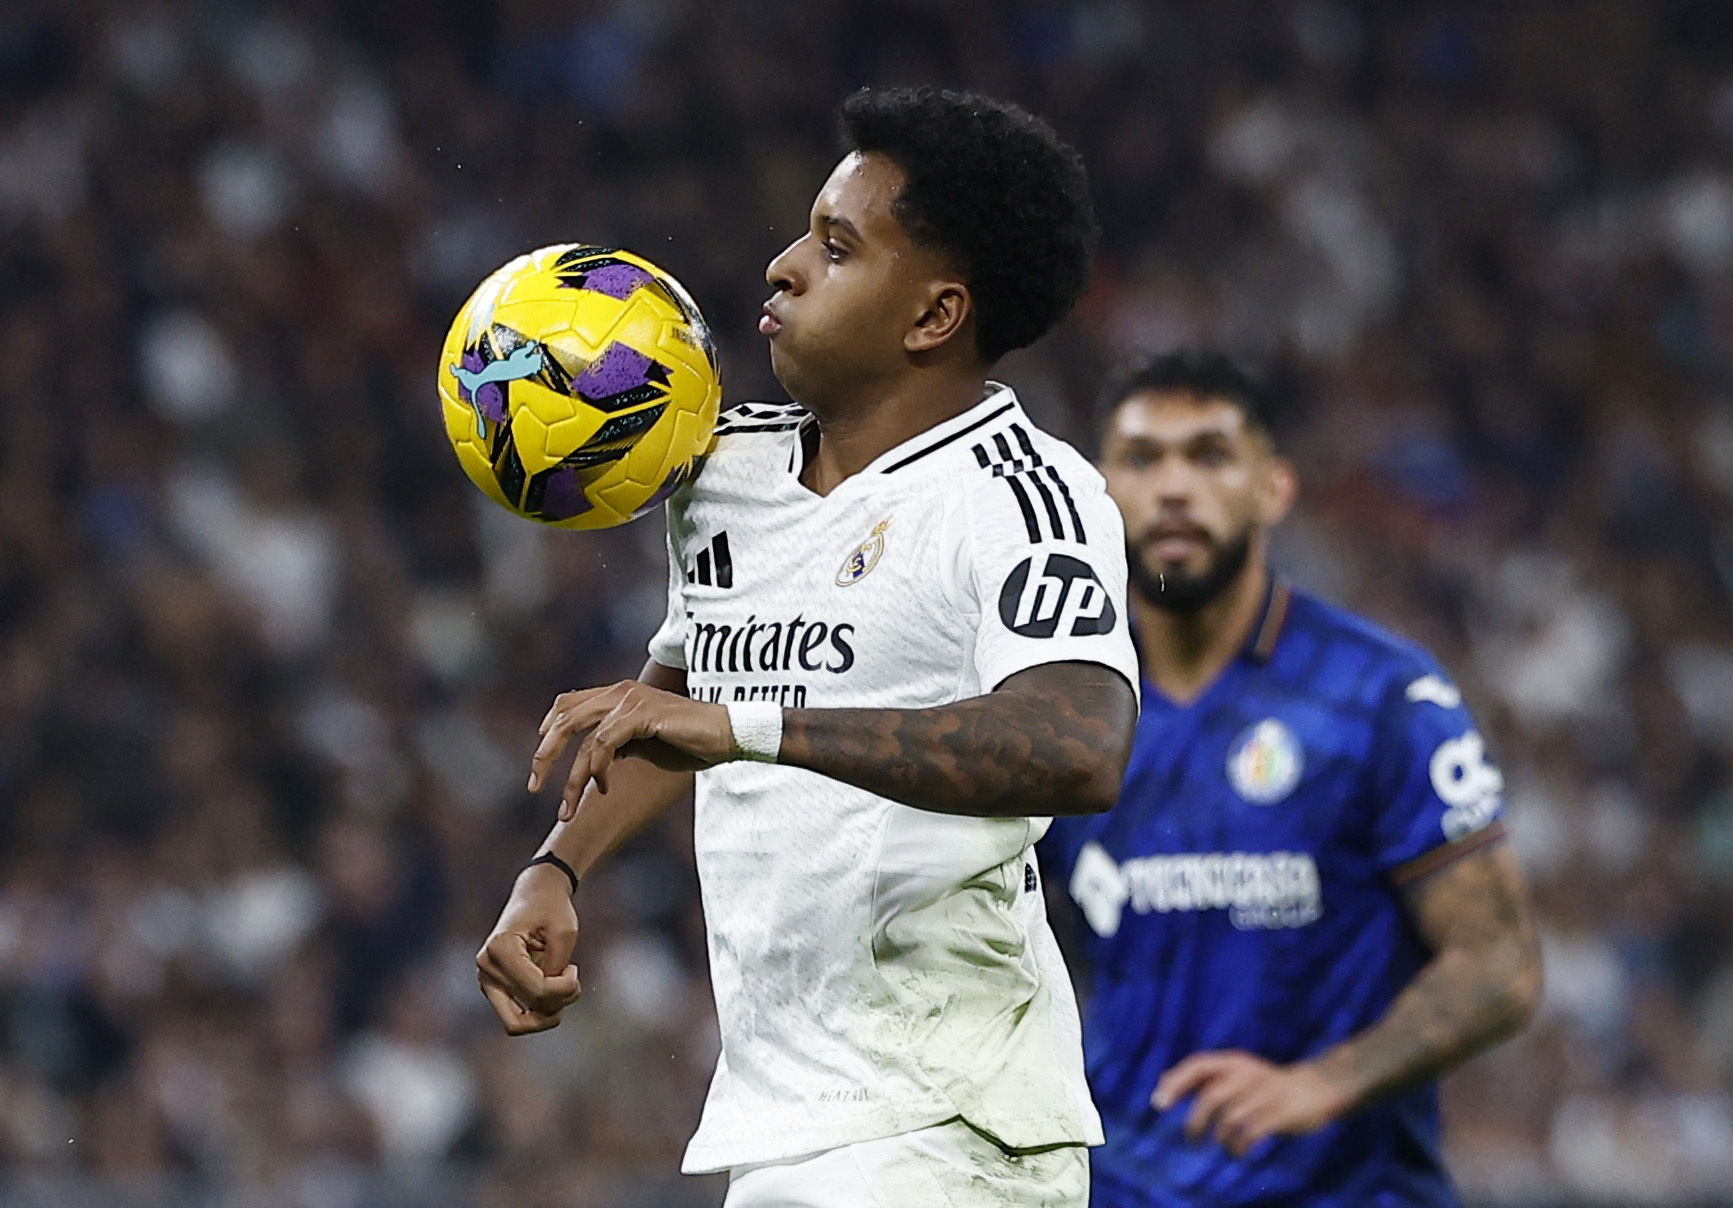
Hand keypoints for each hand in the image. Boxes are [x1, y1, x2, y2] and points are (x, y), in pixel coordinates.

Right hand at [476, 863, 582, 1034]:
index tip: (574, 967)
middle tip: (571, 978)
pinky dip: (537, 1013)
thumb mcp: (565, 932)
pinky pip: (514, 1017)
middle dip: (558, 1001)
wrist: (535, 894)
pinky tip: (553, 992)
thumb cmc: (551, 908)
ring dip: (547, 1014)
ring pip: (516, 1023)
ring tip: (562, 988)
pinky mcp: (493, 987)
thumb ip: (557, 968)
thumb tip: (547, 1000)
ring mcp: (486, 979)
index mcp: (500, 947)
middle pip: (528, 1008)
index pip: (536, 990)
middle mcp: (487, 966)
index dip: (565, 988)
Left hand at [528, 680, 734, 818]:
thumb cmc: (692, 741)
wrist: (727, 735)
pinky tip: (603, 788)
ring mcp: (630, 700)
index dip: (549, 727)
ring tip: (567, 808)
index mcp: (620, 694)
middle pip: (564, 716)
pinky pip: (604, 743)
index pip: (569, 702)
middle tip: (534, 785)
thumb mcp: (646, 743)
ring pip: (581, 736)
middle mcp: (621, 691)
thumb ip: (620, 743)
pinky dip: (597, 769)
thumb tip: (597, 759)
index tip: (541, 759)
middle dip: (545, 754)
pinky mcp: (642, 714)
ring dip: (570, 777)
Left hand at [1153, 1051, 1349, 1156]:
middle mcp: (1246, 1073)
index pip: (1197, 1065)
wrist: (1314, 1090)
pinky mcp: (1281, 1113)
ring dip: (1221, 1138)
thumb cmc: (1264, 1085)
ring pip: (1230, 1117)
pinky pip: (1251, 1132)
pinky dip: (1239, 1147)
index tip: (1158, 1104)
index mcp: (1232, 1062)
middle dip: (1195, 1123)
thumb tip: (1162, 1081)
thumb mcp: (1233, 1074)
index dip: (1175, 1083)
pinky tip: (1239, 1152)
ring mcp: (1264, 1092)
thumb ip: (1201, 1077)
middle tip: (1192, 1141)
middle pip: (1211, 1097)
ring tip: (1224, 1146)